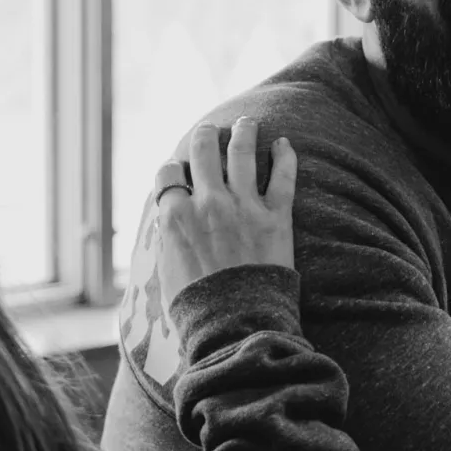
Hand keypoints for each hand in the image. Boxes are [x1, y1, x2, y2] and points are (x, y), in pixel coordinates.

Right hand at [154, 117, 297, 305]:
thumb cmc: (197, 309)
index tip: (179, 170)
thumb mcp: (166, 273)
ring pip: (241, 151)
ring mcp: (243, 207)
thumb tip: (167, 224)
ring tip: (247, 123)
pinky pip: (283, 176)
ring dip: (243, 131)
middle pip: (202, 149)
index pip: (167, 172)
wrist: (235, 327)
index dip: (172, 168)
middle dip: (204, 135)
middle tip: (210, 132)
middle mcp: (207, 203)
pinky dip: (284, 155)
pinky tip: (284, 144)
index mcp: (175, 216)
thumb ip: (166, 241)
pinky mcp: (276, 217)